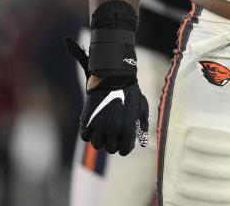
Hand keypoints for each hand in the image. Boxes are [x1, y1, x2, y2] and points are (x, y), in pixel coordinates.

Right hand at [66, 37, 148, 154]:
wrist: (113, 77)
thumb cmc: (130, 92)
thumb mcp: (142, 108)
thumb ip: (143, 127)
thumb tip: (142, 143)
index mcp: (127, 129)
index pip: (125, 150)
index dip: (125, 147)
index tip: (124, 141)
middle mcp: (112, 130)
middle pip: (110, 149)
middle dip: (114, 143)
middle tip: (115, 134)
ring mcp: (98, 126)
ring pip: (97, 145)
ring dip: (101, 139)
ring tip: (104, 130)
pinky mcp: (87, 120)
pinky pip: (85, 136)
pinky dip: (89, 134)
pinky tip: (95, 126)